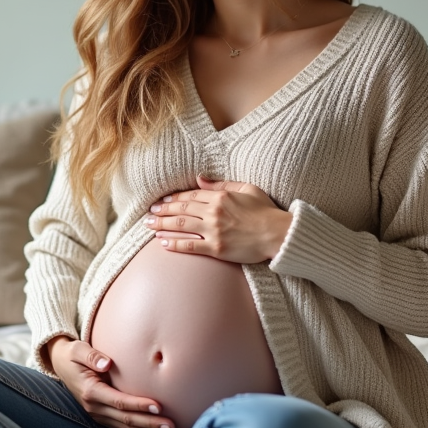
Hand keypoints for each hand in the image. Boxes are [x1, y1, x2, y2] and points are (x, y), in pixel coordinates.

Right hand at [46, 336, 174, 427]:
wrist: (61, 366)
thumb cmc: (73, 356)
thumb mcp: (77, 350)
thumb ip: (92, 356)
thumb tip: (107, 363)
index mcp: (90, 392)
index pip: (119, 402)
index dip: (139, 405)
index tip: (159, 406)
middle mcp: (94, 408)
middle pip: (126, 420)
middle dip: (149, 424)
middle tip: (171, 426)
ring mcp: (98, 415)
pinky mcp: (103, 418)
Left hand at [145, 175, 291, 262]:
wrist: (278, 234)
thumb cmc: (266, 211)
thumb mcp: (247, 188)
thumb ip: (222, 184)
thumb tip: (200, 179)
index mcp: (221, 196)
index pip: (191, 196)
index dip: (174, 199)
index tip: (163, 201)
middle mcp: (214, 212)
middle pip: (182, 210)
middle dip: (163, 211)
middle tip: (149, 213)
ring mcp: (214, 231)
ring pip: (181, 226)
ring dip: (162, 225)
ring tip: (149, 226)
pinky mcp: (217, 248)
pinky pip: (190, 246)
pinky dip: (175, 244)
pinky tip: (163, 243)